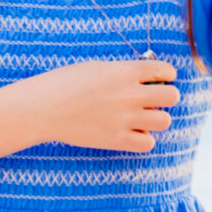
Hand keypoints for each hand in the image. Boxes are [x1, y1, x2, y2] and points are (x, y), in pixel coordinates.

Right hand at [19, 58, 180, 152]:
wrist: (39, 108)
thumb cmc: (63, 83)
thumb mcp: (97, 68)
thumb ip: (125, 72)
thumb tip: (148, 76)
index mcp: (125, 72)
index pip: (166, 71)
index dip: (165, 75)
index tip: (158, 79)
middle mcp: (129, 94)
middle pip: (173, 96)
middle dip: (165, 97)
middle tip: (151, 100)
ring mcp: (124, 118)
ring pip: (165, 121)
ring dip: (156, 119)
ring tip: (141, 118)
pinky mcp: (115, 139)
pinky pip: (148, 143)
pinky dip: (143, 139)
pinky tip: (130, 133)